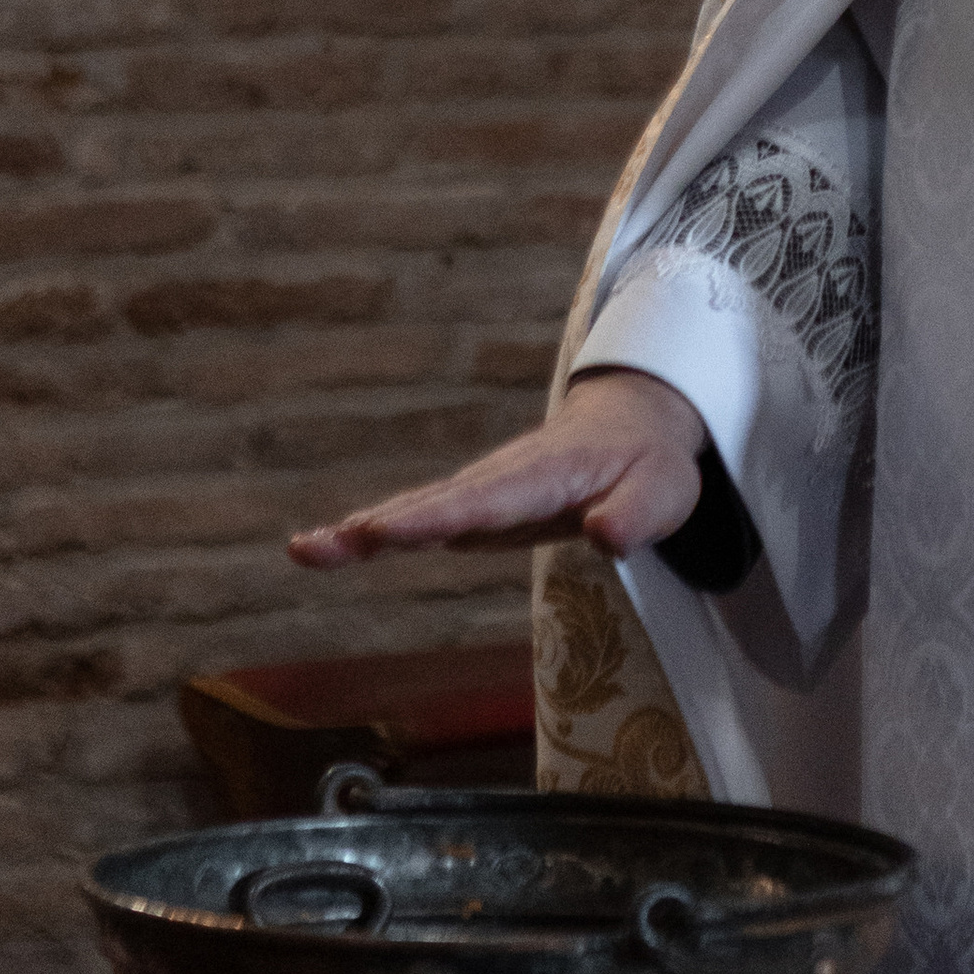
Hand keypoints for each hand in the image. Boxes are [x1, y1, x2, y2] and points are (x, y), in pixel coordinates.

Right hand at [287, 369, 707, 569]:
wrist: (634, 423)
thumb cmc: (649, 462)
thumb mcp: (666, 491)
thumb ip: (636, 515)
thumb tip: (603, 535)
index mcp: (545, 477)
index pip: (485, 502)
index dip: (433, 519)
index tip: (381, 532)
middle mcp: (502, 481)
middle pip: (434, 504)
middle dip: (377, 527)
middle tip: (313, 547)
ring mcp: (484, 493)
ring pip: (420, 510)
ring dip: (364, 531)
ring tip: (307, 550)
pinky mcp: (477, 508)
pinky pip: (425, 521)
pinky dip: (380, 533)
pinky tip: (335, 549)